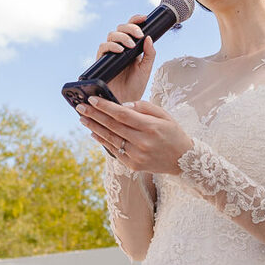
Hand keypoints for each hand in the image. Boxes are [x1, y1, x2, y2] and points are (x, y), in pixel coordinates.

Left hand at [77, 97, 192, 174]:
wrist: (183, 160)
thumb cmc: (172, 133)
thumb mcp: (164, 115)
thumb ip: (144, 107)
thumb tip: (122, 105)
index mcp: (151, 127)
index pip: (123, 115)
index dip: (106, 106)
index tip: (92, 99)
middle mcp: (143, 142)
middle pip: (113, 126)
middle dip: (94, 115)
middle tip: (80, 106)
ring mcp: (137, 156)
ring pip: (110, 139)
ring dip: (94, 127)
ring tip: (83, 118)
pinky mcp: (133, 165)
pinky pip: (114, 151)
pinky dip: (102, 141)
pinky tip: (93, 132)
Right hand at [96, 15, 155, 103]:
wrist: (124, 103)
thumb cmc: (135, 88)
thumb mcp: (146, 69)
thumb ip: (149, 54)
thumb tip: (149, 37)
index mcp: (131, 48)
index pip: (131, 29)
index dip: (135, 20)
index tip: (144, 18)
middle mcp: (119, 49)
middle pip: (120, 28)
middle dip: (129, 28)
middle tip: (138, 35)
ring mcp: (110, 54)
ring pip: (111, 35)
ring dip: (121, 36)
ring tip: (130, 46)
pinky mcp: (102, 62)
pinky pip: (102, 47)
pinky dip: (111, 46)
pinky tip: (120, 50)